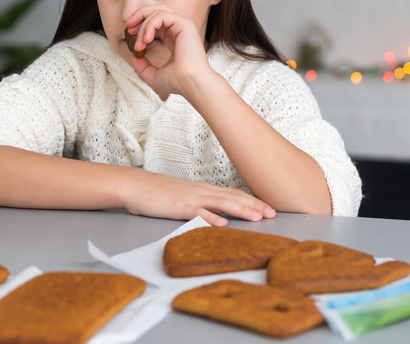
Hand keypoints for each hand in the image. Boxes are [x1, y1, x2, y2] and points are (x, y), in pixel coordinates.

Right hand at [121, 170, 275, 225]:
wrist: (136, 185)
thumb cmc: (158, 193)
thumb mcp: (185, 197)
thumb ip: (202, 204)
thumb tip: (218, 214)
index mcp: (204, 190)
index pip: (234, 194)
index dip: (253, 201)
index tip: (269, 208)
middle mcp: (202, 192)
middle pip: (233, 197)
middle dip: (255, 205)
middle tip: (273, 213)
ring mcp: (191, 198)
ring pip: (221, 203)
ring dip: (240, 210)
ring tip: (257, 217)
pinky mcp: (178, 207)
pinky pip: (197, 213)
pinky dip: (211, 218)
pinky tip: (223, 224)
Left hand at [125, 5, 215, 96]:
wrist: (189, 83)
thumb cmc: (176, 82)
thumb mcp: (153, 75)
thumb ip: (143, 67)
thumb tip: (134, 57)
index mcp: (174, 38)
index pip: (156, 22)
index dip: (141, 24)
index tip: (130, 34)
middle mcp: (179, 29)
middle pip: (157, 10)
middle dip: (139, 15)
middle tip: (128, 26)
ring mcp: (183, 25)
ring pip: (157, 11)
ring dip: (143, 25)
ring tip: (140, 43)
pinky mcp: (184, 24)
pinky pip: (162, 16)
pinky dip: (150, 25)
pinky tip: (146, 40)